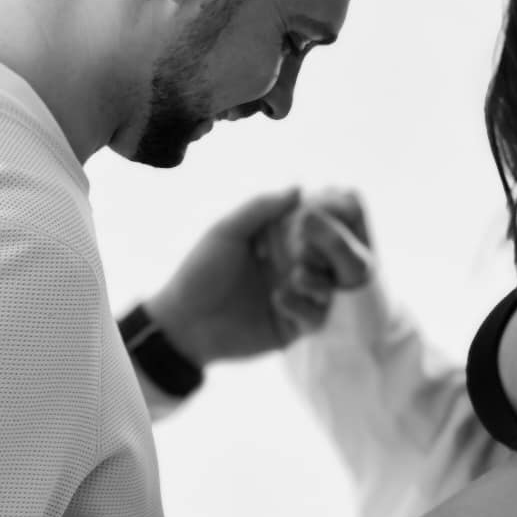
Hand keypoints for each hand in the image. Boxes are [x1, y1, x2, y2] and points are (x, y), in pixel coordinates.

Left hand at [143, 188, 374, 365]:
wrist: (184, 322)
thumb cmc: (199, 272)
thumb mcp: (227, 232)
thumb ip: (260, 208)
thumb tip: (299, 189)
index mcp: (280, 241)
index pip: (318, 226)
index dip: (327, 220)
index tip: (320, 216)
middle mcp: (293, 267)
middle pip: (333, 256)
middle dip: (330, 250)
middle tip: (307, 250)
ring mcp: (296, 298)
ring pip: (330, 286)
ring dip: (318, 279)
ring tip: (296, 275)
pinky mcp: (293, 327)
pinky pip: (317, 317)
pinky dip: (304, 306)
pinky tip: (278, 299)